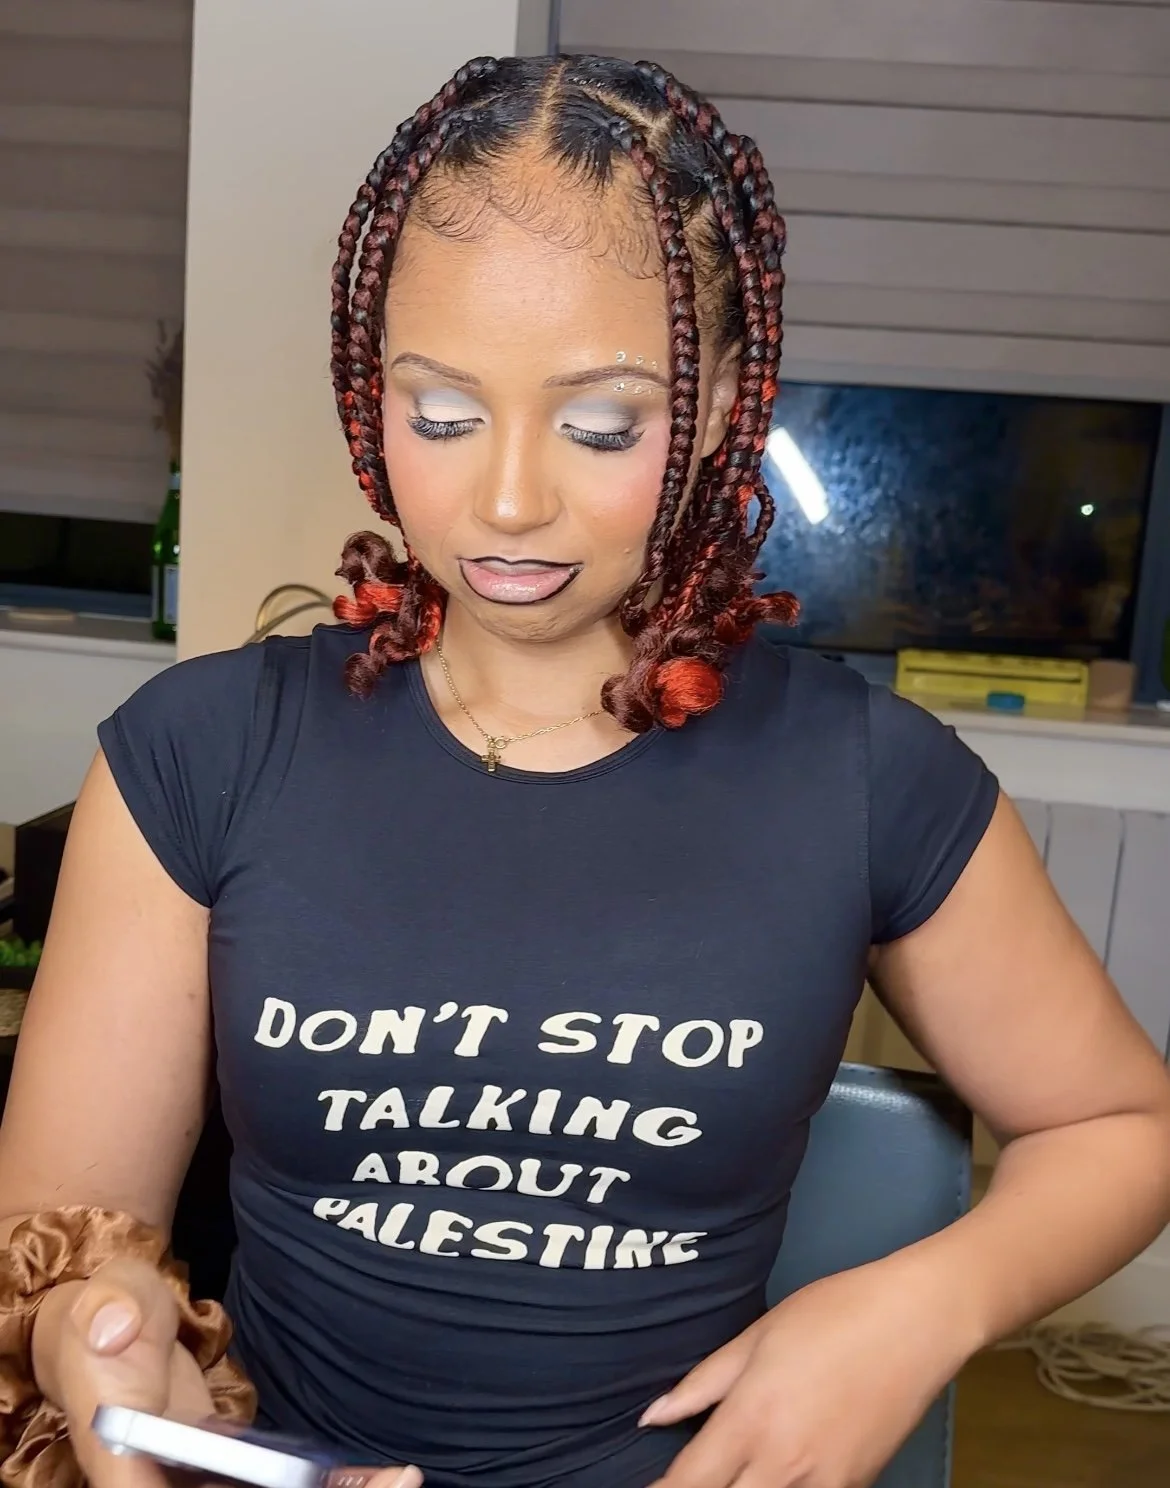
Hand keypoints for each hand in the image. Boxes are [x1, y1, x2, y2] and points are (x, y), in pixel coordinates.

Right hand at [48, 1259, 422, 1487]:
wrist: (110, 1336)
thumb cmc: (102, 1318)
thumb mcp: (102, 1301)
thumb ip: (109, 1313)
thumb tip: (116, 1329)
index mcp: (122, 1463)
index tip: (283, 1485)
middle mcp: (162, 1485)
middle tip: (397, 1483)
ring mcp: (198, 1487)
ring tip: (401, 1481)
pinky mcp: (226, 1476)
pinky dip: (330, 1485)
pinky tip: (386, 1476)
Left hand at [640, 1261, 973, 1487]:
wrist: (916, 1321)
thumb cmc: (833, 1313)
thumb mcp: (757, 1336)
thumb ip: (703, 1382)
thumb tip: (652, 1415)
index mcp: (751, 1418)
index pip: (690, 1481)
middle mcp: (784, 1463)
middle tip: (690, 1481)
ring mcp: (826, 1483)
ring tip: (734, 1475)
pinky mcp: (857, 1487)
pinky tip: (774, 1476)